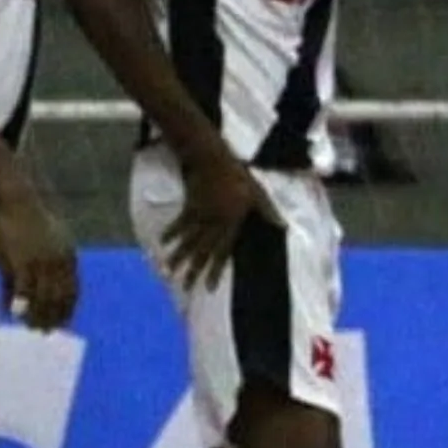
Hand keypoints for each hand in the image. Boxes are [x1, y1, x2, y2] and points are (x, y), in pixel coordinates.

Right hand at [0, 188, 78, 331]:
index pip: (73, 290)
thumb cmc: (26, 223)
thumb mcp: (40, 247)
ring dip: (37, 316)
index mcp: (69, 257)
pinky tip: (13, 313)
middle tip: (43, 332)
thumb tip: (26, 297)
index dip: (67, 309)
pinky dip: (20, 305)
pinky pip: (24, 292)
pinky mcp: (24, 263)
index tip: (62, 323)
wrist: (16, 200)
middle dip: (52, 317)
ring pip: (43, 299)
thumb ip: (38, 271)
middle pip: (59, 298)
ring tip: (29, 326)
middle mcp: (60, 263)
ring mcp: (43, 263)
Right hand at [160, 152, 282, 291]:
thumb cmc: (239, 176)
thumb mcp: (258, 193)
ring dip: (178, 257)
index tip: (209, 288)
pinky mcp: (188, 207)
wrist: (213, 160)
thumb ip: (268, 211)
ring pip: (188, 241)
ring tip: (168, 272)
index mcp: (230, 224)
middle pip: (201, 252)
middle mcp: (213, 224)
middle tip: (185, 288)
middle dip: (193, 271)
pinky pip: (178, 224)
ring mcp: (198, 216)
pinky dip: (170, 233)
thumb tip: (284, 226)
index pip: (222, 253)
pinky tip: (162, 243)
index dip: (215, 271)